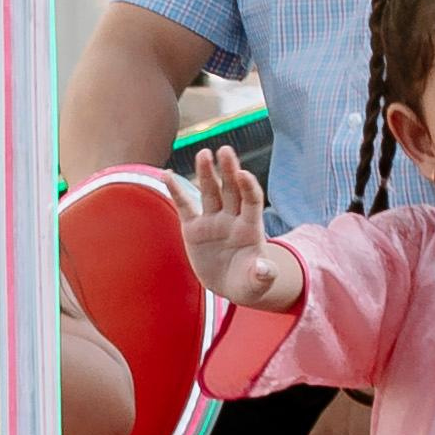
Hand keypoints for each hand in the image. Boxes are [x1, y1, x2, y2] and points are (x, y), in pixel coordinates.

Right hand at [176, 144, 288, 307]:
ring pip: (209, 192)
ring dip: (206, 173)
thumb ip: (263, 275)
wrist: (230, 285)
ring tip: (203, 154)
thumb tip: (266, 270)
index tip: (243, 173)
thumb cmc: (249, 282)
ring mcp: (212, 221)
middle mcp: (232, 218)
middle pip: (231, 189)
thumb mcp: (258, 282)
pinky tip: (167, 174)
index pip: (252, 201)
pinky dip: (176, 191)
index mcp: (251, 228)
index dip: (248, 187)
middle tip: (224, 150)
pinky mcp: (194, 228)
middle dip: (228, 170)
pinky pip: (184, 206)